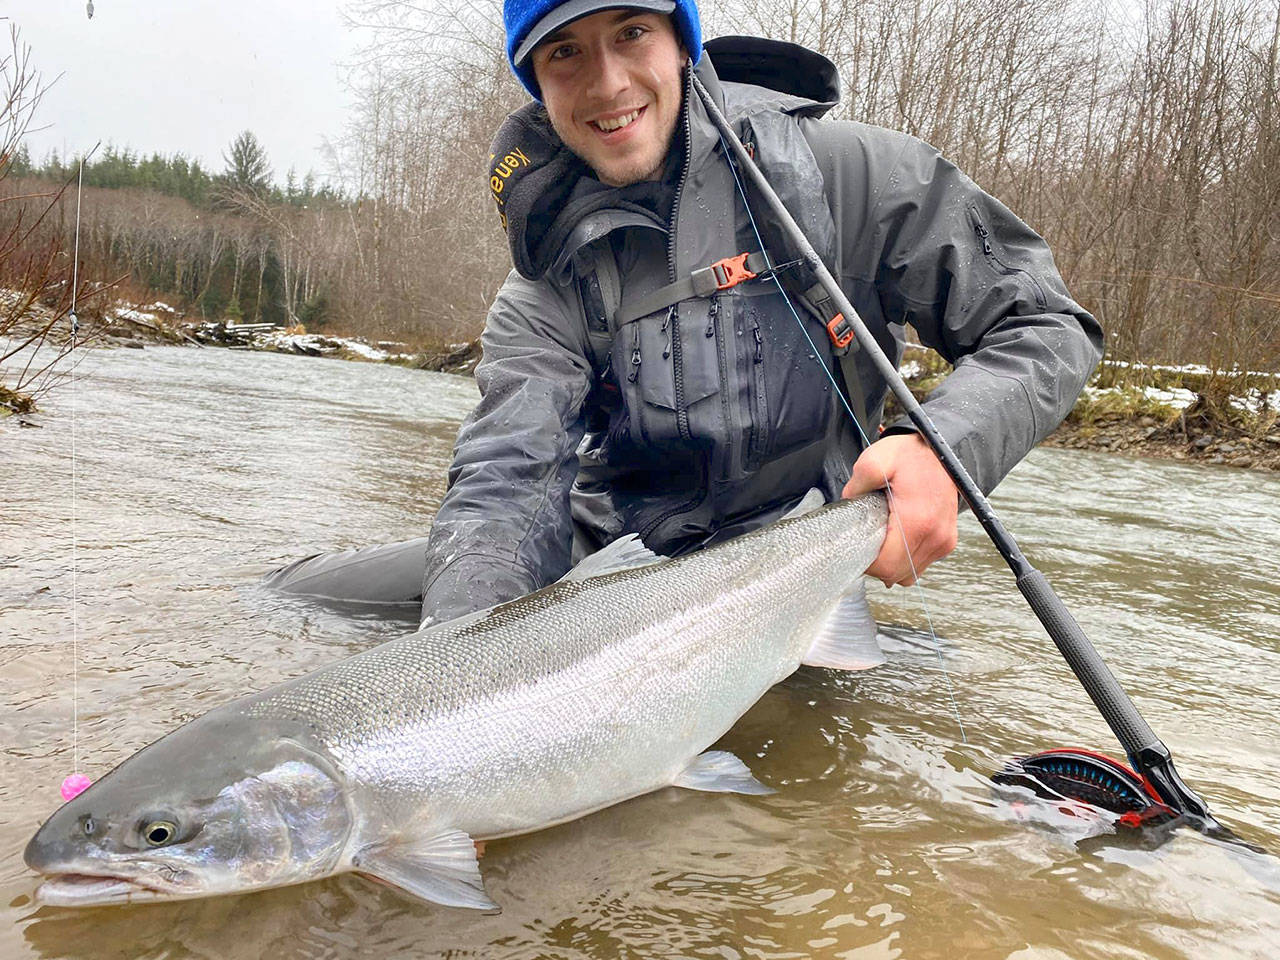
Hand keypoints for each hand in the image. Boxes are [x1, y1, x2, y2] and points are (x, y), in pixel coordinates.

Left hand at [842, 432, 958, 587]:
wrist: (942, 451)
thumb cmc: (910, 455)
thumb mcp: (875, 460)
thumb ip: (856, 486)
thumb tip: (848, 506)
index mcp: (917, 522)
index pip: (885, 566)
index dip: (866, 563)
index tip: (856, 545)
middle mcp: (934, 537)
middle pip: (896, 575)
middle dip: (876, 565)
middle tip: (865, 541)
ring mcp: (943, 541)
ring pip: (909, 574)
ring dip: (891, 564)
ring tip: (881, 539)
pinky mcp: (946, 541)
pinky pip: (920, 564)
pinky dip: (905, 559)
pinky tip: (895, 538)